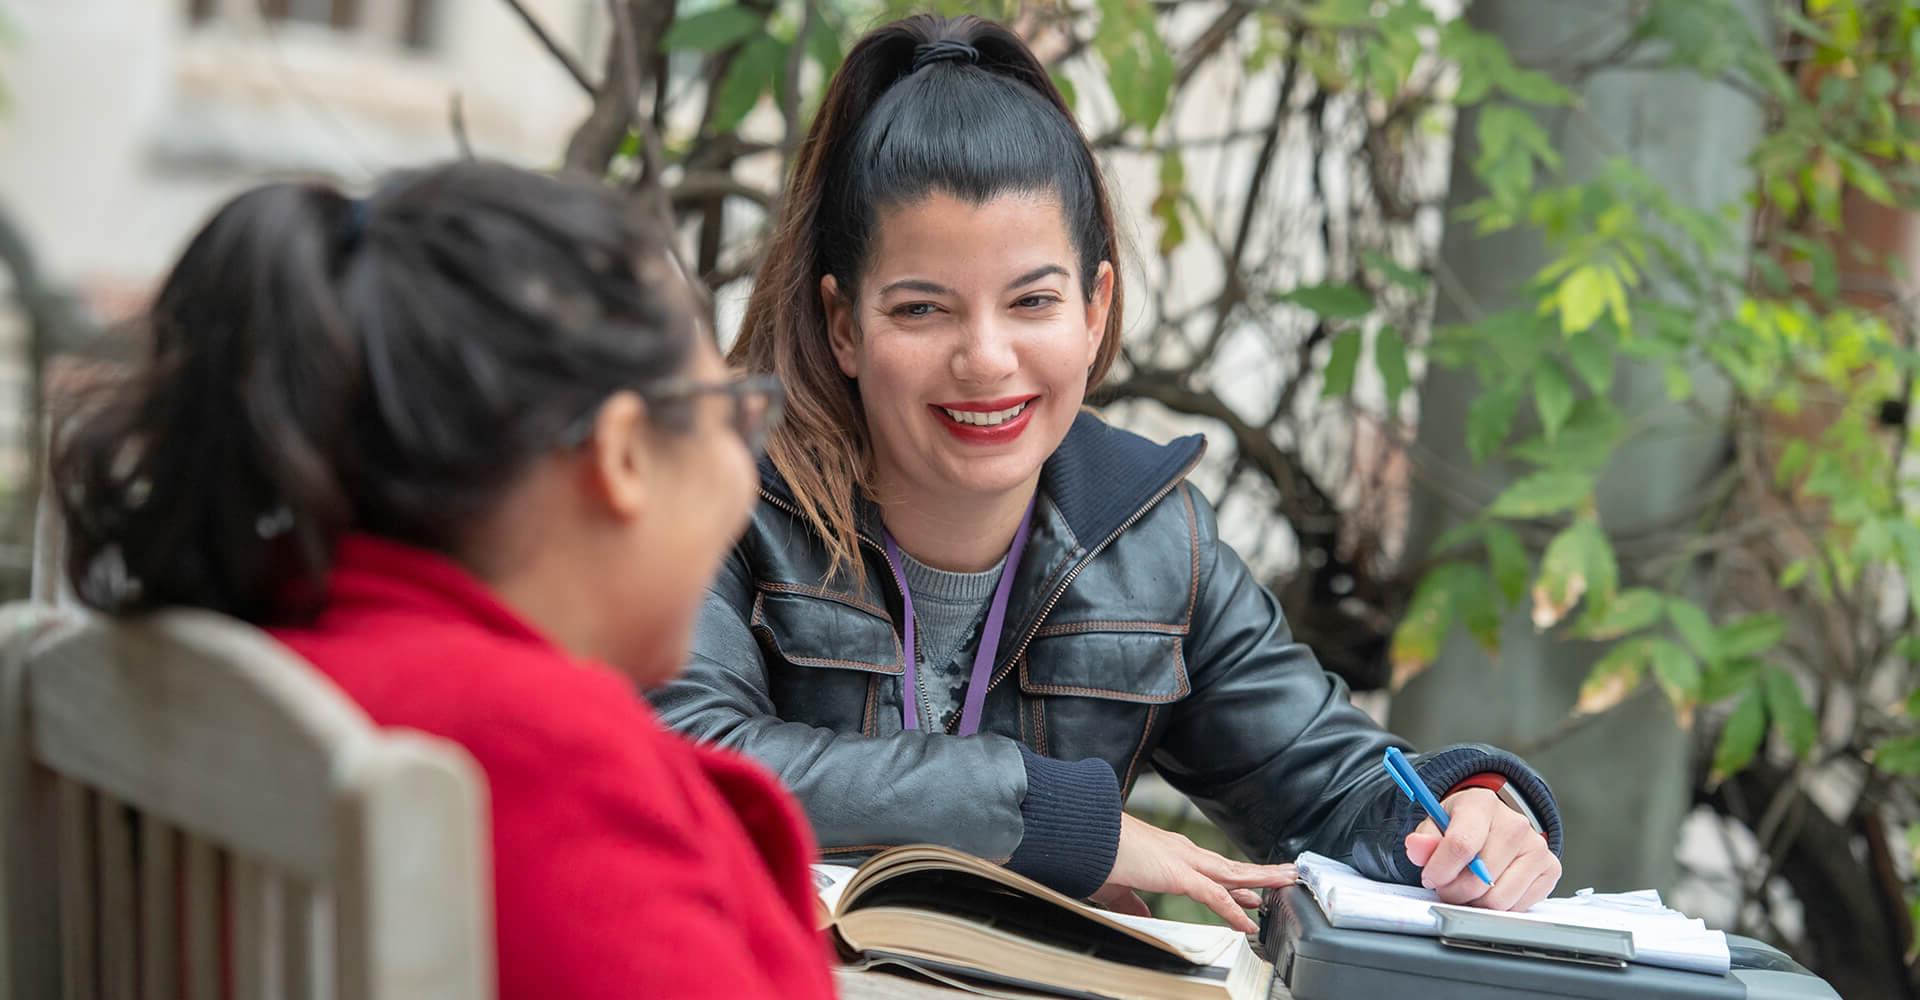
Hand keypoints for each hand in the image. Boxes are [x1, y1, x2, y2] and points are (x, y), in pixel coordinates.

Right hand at [1091, 813, 1297, 932]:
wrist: (1082, 837)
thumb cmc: (1094, 855)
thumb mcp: (1116, 887)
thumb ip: (1132, 903)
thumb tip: (1143, 916)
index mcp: (1168, 853)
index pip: (1210, 868)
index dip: (1234, 881)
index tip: (1253, 890)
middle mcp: (1181, 852)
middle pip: (1229, 867)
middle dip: (1259, 874)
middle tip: (1285, 878)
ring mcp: (1182, 861)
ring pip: (1232, 874)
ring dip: (1261, 880)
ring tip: (1287, 882)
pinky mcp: (1178, 874)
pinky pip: (1213, 895)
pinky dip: (1232, 909)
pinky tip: (1247, 922)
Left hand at [1404, 788, 1560, 911]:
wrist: (1492, 824)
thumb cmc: (1461, 826)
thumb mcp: (1435, 826)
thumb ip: (1423, 840)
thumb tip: (1416, 847)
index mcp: (1482, 804)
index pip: (1461, 844)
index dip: (1440, 870)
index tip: (1430, 878)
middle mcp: (1516, 823)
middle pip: (1480, 878)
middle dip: (1455, 890)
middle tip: (1447, 886)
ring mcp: (1537, 846)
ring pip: (1499, 899)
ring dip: (1475, 902)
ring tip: (1467, 888)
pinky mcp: (1551, 869)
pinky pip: (1518, 907)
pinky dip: (1498, 907)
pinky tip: (1490, 890)